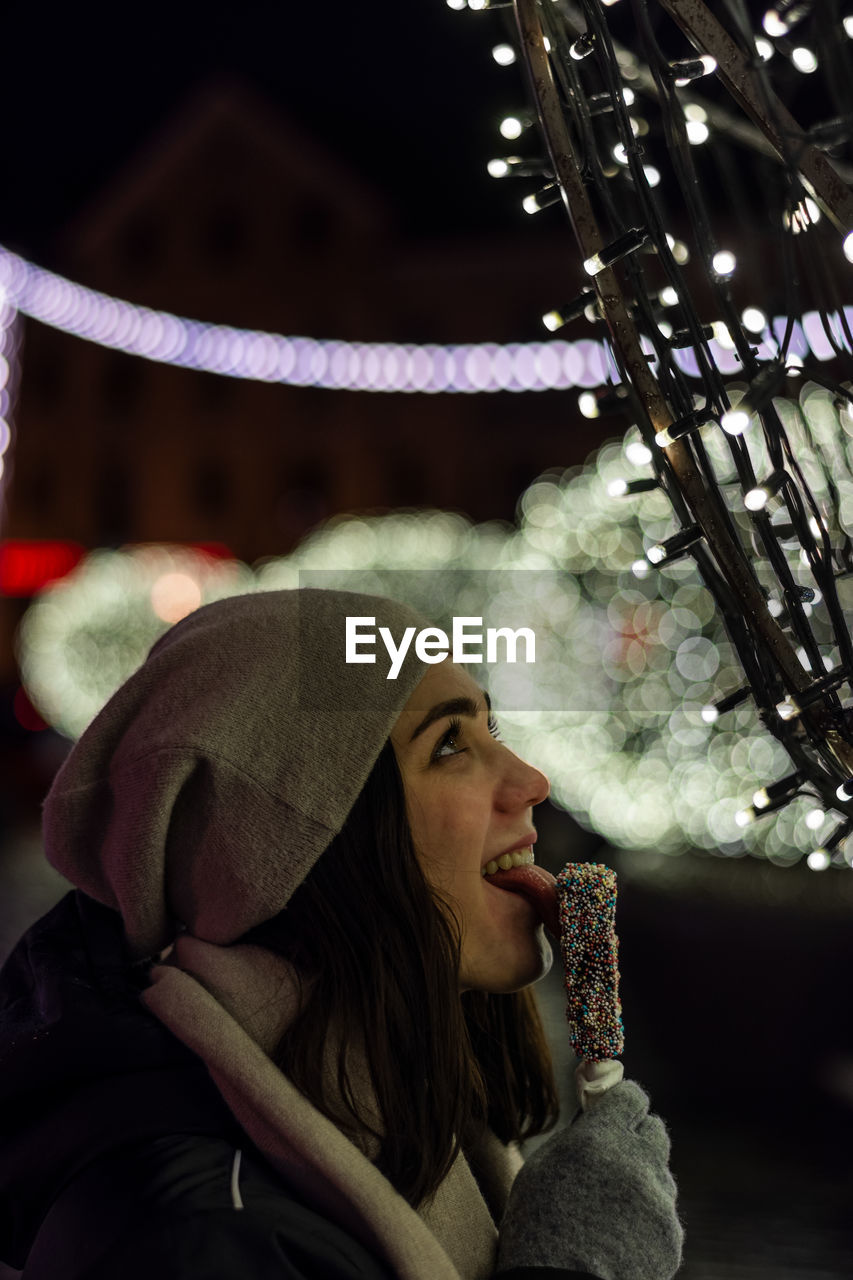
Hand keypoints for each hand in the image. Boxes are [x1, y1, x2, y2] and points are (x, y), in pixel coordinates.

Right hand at [496, 1080, 683, 1279]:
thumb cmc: (540, 1225)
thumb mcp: (543, 1167)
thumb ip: (576, 1137)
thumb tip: (594, 1117)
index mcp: (603, 1137)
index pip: (633, 1097)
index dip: (624, 1104)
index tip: (616, 1112)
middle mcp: (638, 1161)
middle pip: (656, 1130)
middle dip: (638, 1138)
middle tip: (617, 1156)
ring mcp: (659, 1201)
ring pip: (660, 1174)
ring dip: (643, 1180)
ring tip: (613, 1208)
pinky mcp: (671, 1235)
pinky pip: (664, 1214)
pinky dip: (648, 1219)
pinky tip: (622, 1236)